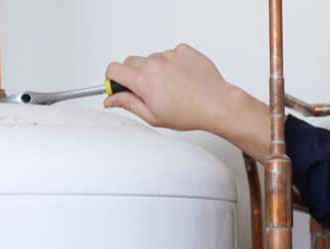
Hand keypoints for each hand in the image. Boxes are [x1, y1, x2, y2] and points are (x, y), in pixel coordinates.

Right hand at [105, 43, 270, 161]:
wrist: (217, 104)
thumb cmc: (190, 113)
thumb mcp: (153, 116)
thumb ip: (128, 104)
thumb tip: (111, 99)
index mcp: (143, 80)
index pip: (114, 69)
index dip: (113, 79)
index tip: (120, 87)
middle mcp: (154, 63)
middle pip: (131, 62)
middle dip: (134, 75)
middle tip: (149, 92)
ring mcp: (170, 54)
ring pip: (152, 59)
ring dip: (156, 70)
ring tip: (173, 89)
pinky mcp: (184, 50)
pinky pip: (171, 54)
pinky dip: (173, 64)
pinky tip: (183, 80)